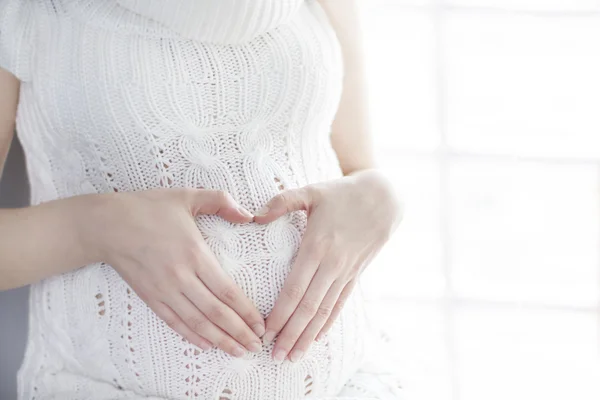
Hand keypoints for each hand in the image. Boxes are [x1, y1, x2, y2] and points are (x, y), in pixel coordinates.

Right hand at [83, 188, 264, 357]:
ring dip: (220, 340)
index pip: (227, 291)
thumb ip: (221, 201)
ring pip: (197, 323)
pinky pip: (174, 322)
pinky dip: (192, 336)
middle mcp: (181, 277)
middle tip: (257, 346)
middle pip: (216, 313)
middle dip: (239, 332)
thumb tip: (249, 215)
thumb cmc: (149, 208)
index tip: (261, 324)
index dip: (246, 312)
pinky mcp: (150, 297)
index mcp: (195, 254)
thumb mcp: (188, 197)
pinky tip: (207, 345)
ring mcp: (164, 290)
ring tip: (238, 351)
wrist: (107, 225)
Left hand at [254, 169, 401, 361]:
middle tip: (275, 356)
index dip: (280, 314)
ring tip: (294, 356)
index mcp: (317, 246)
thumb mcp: (312, 191)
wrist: (384, 197)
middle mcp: (332, 264)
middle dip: (291, 334)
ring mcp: (346, 272)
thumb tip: (254, 215)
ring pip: (325, 311)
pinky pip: (341, 304)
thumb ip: (282, 201)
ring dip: (308, 336)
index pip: (295, 289)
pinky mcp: (356, 274)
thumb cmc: (342, 193)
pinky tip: (317, 338)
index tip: (265, 332)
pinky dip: (329, 323)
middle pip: (309, 308)